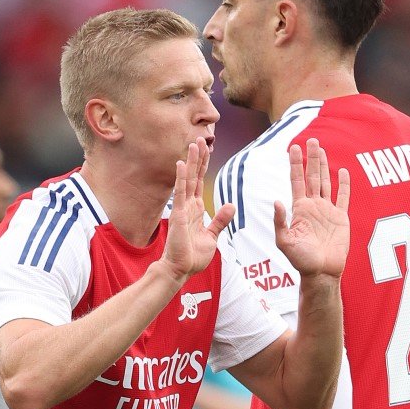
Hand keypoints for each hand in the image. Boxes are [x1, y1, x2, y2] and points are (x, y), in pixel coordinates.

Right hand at [160, 137, 235, 281]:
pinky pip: (180, 192)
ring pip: (188, 179)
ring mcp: (183, 209)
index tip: (207, 149)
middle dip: (199, 158)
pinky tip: (182, 164)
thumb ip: (220, 220)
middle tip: (200, 138)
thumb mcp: (212, 236)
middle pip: (194, 176)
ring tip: (193, 143)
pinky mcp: (179, 214)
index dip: (204, 166)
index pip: (200, 182)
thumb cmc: (193, 256)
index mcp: (196, 210)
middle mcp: (188, 206)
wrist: (182, 269)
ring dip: (191, 161)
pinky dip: (181, 177)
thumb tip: (230, 204)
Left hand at [275, 138, 349, 278]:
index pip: (296, 180)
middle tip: (310, 140)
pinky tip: (343, 172)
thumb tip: (277, 201)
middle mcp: (313, 206)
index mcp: (299, 209)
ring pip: (326, 182)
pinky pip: (343, 197)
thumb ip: (280, 222)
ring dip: (324, 166)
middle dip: (311, 158)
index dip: (294, 164)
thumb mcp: (284, 242)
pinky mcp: (341, 218)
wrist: (321, 272)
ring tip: (322, 149)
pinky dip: (344, 184)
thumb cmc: (301, 260)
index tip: (292, 147)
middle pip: (312, 176)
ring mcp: (327, 211)